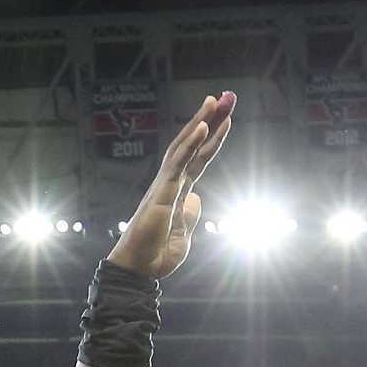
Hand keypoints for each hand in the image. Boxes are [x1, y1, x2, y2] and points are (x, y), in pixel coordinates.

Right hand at [107, 94, 234, 282]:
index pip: (199, 158)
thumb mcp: (183, 234)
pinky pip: (178, 163)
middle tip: (226, 97)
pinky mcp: (162, 192)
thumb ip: (190, 215)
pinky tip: (204, 127)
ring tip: (214, 101)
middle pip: (193, 144)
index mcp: (178, 191)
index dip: (213, 138)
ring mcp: (165, 185)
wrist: (140, 270)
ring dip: (200, 122)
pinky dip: (191, 144)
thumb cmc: (156, 255)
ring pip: (184, 146)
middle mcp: (171, 182)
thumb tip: (196, 199)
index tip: (227, 118)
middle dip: (210, 119)